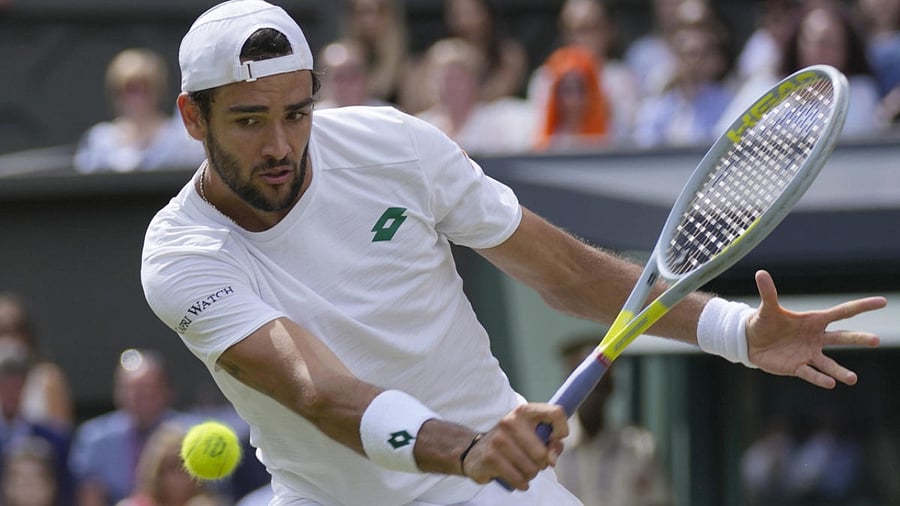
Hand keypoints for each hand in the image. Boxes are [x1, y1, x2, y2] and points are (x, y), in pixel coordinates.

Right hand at [460, 403, 567, 490]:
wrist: (473, 450)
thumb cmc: (511, 443)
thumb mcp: (531, 436)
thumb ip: (551, 443)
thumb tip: (552, 459)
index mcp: (524, 411)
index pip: (556, 413)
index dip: (562, 429)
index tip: (554, 439)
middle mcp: (511, 421)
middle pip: (543, 453)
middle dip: (541, 463)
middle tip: (531, 460)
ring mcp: (499, 439)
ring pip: (531, 469)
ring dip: (530, 475)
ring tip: (520, 468)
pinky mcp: (491, 458)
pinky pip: (519, 480)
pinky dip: (521, 484)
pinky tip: (516, 479)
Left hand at [746, 270, 885, 387]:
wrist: (751, 342)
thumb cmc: (765, 322)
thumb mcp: (767, 308)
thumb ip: (768, 292)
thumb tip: (760, 272)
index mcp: (814, 320)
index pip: (842, 312)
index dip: (862, 306)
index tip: (882, 301)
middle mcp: (816, 338)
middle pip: (842, 338)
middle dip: (858, 339)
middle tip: (876, 340)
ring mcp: (809, 354)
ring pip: (828, 363)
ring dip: (840, 371)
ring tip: (852, 378)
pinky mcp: (797, 367)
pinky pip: (811, 373)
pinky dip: (820, 378)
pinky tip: (831, 383)